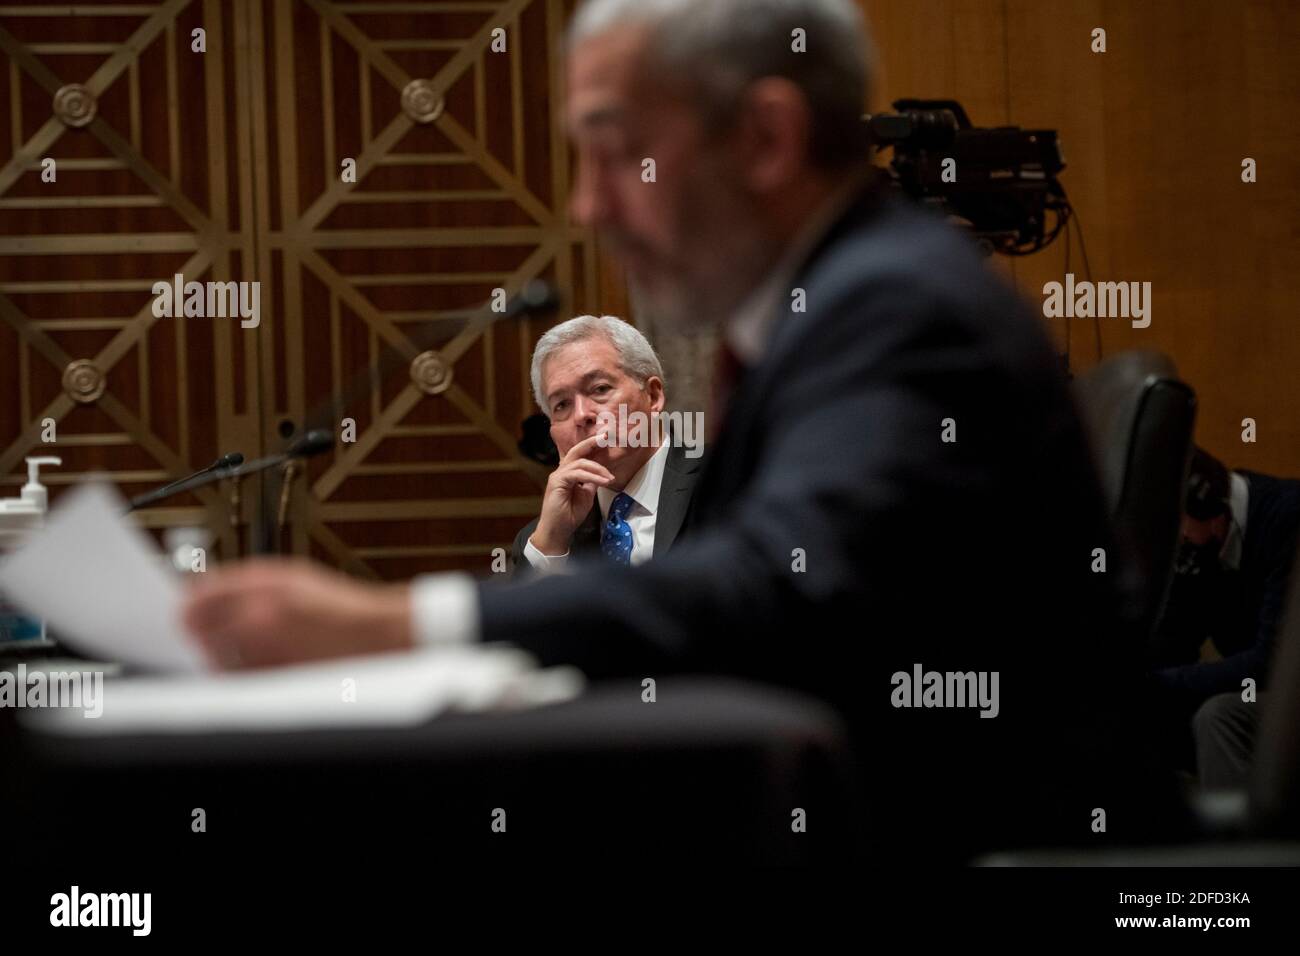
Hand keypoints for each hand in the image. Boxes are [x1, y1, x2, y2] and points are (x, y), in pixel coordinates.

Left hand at [181, 557, 412, 669]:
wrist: (379, 632)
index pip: (200, 593)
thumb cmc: (342, 608)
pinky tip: (257, 667)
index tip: (186, 613)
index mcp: (265, 580)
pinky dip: (239, 675)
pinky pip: (238, 678)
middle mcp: (261, 608)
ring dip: (218, 656)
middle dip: (198, 633)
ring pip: (215, 654)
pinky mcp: (275, 671)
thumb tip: (207, 592)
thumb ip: (250, 582)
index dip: (189, 606)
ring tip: (239, 653)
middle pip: (198, 625)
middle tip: (203, 637)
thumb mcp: (296, 578)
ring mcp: (267, 642)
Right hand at [530, 433, 614, 554]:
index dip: (593, 448)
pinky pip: (577, 474)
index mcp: (568, 474)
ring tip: (609, 477)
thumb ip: (592, 483)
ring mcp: (558, 476)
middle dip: (591, 443)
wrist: (558, 531)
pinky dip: (592, 476)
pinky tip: (603, 481)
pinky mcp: (557, 482)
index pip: (581, 456)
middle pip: (576, 451)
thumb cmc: (569, 516)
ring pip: (580, 463)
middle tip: (605, 438)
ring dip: (598, 469)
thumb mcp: (587, 496)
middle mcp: (561, 472)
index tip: (606, 441)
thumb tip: (603, 474)